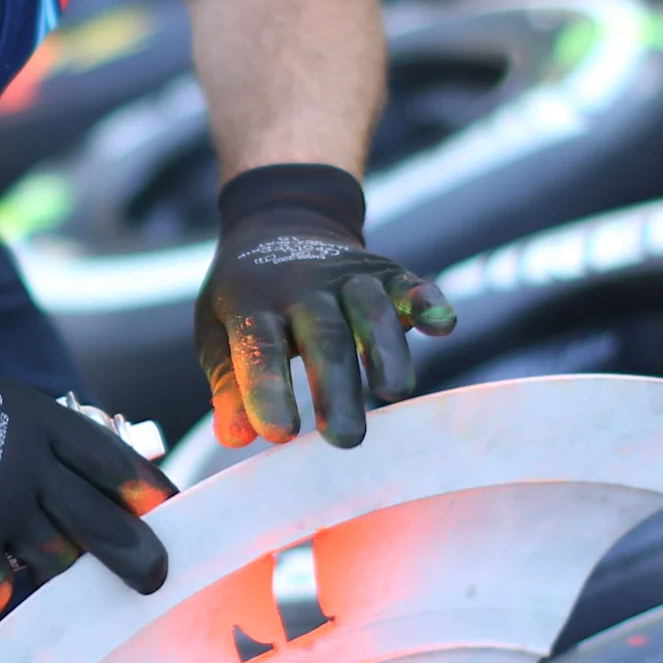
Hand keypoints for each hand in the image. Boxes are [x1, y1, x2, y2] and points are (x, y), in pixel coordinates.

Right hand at [0, 354, 173, 623]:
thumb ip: (6, 420)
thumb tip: (32, 439)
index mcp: (31, 419)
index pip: (110, 458)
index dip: (146, 488)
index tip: (169, 509)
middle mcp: (26, 466)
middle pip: (103, 521)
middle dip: (137, 556)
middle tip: (154, 579)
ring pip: (54, 560)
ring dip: (53, 577)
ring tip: (49, 587)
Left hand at [196, 163, 454, 450]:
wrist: (280, 223)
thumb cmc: (247, 299)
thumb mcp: (217, 332)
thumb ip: (228, 384)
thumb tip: (235, 437)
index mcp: (252, 303)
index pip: (259, 348)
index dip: (267, 389)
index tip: (279, 434)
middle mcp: (301, 286)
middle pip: (323, 336)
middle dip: (336, 387)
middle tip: (344, 438)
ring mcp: (346, 276)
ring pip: (370, 309)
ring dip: (385, 349)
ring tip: (394, 393)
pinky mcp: (384, 271)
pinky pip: (408, 283)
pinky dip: (428, 300)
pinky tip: (444, 326)